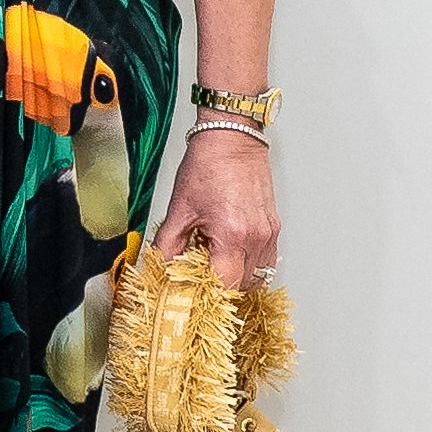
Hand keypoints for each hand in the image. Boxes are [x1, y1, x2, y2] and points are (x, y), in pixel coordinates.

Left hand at [147, 124, 278, 287]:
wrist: (231, 139)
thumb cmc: (208, 165)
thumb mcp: (179, 208)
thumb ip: (167, 244)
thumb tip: (159, 266)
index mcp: (233, 234)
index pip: (224, 284)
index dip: (205, 291)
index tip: (189, 290)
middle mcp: (256, 236)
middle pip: (242, 285)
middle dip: (218, 284)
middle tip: (198, 273)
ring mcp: (268, 233)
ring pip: (257, 276)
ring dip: (235, 275)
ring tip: (213, 258)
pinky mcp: (273, 227)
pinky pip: (265, 260)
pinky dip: (247, 263)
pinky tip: (228, 250)